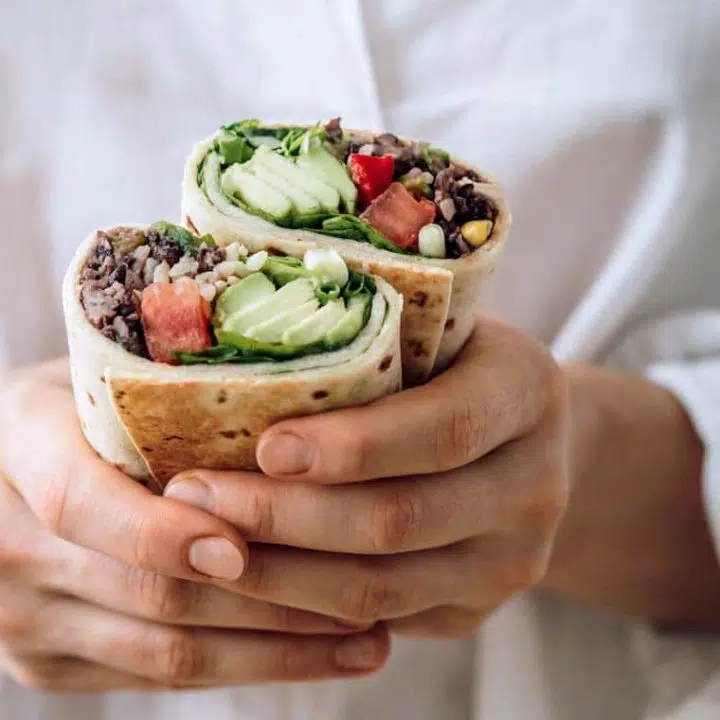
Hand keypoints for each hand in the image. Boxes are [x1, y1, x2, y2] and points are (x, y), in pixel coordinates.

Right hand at [0, 360, 388, 691]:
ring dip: (277, 650)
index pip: (80, 501)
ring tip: (367, 638)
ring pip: (167, 653)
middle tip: (365, 593)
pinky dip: (246, 668)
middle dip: (268, 601)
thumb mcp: (107, 373)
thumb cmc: (91, 401)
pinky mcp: (53, 663)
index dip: (164, 532)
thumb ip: (165, 394)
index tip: (244, 547)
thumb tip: (298, 420)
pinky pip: (160, 679)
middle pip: (148, 592)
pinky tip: (314, 652)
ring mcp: (26, 616)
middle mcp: (5, 542)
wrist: (19, 466)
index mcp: (19, 443)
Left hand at [166, 316, 570, 637]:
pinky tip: (249, 579)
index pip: (443, 428)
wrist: (524, 439)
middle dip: (285, 516)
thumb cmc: (453, 365)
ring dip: (280, 573)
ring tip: (202, 543)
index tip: (263, 445)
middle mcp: (536, 487)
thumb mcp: (436, 331)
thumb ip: (371, 339)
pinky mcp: (473, 609)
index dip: (353, 445)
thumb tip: (236, 345)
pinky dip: (304, 607)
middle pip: (401, 520)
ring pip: (382, 589)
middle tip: (193, 497)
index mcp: (526, 393)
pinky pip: (380, 622)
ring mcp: (511, 561)